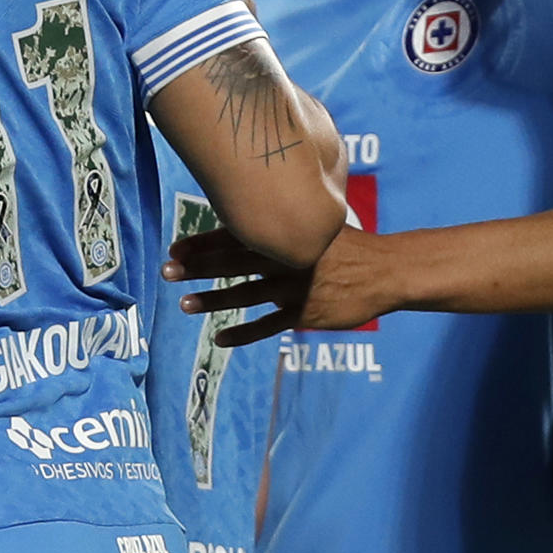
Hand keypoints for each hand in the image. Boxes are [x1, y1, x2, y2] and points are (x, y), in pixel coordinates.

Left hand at [164, 224, 388, 346]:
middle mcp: (284, 259)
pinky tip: (220, 339)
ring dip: (213, 301)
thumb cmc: (347, 246)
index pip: (235, 236)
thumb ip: (283, 224)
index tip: (174, 248)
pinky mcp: (305, 313)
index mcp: (285, 235)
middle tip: (166, 271)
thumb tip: (247, 212)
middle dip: (197, 267)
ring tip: (184, 305)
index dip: (203, 242)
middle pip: (232, 263)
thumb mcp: (315, 224)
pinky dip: (243, 334)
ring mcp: (294, 288)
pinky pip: (268, 326)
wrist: (385, 270)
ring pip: (245, 295)